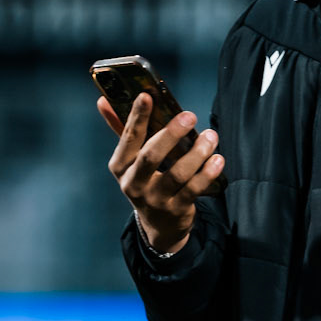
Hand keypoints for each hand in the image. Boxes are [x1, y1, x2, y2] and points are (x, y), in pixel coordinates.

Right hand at [98, 94, 224, 256]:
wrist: (159, 225)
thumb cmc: (146, 181)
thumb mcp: (131, 159)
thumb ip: (122, 129)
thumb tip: (103, 100)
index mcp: (121, 166)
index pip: (128, 138)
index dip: (137, 116)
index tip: (147, 95)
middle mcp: (134, 184)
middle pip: (151, 156)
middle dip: (171, 134)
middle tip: (190, 115)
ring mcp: (155, 199)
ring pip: (177, 173)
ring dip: (197, 152)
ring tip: (211, 136)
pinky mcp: (176, 210)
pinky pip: (194, 189)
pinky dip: (207, 173)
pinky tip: (217, 159)